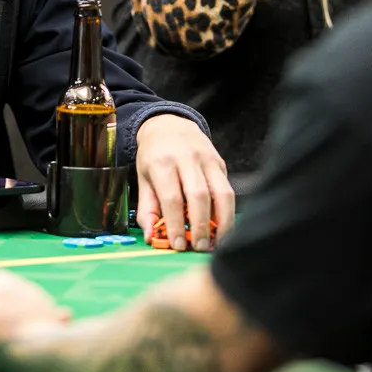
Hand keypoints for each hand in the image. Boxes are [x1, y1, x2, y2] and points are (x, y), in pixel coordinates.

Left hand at [0, 270, 70, 366]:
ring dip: (27, 316)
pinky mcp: (19, 369)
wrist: (57, 358)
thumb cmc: (25, 320)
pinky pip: (24, 342)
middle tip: (14, 298)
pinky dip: (39, 329)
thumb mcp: (6, 285)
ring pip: (7, 331)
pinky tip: (61, 319)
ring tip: (51, 309)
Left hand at [133, 114, 233, 251]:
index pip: (172, 197)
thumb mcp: (143, 177)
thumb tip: (152, 236)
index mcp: (162, 162)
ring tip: (218, 242)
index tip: (178, 245)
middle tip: (200, 247)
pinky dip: (228, 211)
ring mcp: (207, 159)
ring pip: (221, 192)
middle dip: (201, 225)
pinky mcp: (220, 163)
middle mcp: (186, 158)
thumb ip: (147, 208)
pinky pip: (228, 190)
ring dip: (222, 221)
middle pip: (199, 196)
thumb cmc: (154, 155)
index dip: (176, 224)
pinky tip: (223, 227)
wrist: (170, 124)